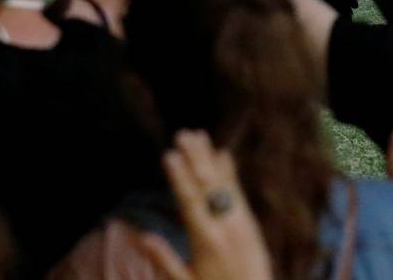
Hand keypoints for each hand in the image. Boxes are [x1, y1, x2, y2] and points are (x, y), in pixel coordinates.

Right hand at [137, 131, 273, 279]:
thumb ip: (164, 259)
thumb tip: (141, 236)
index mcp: (205, 240)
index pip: (189, 201)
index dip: (179, 177)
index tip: (169, 154)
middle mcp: (224, 226)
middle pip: (207, 186)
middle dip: (194, 158)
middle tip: (182, 134)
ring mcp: (240, 222)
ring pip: (223, 184)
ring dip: (210, 158)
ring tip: (198, 135)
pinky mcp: (251, 223)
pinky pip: (238, 192)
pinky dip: (230, 172)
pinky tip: (223, 154)